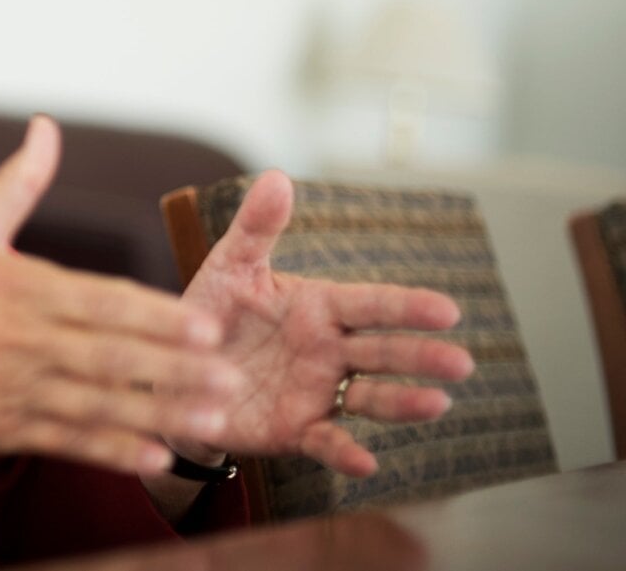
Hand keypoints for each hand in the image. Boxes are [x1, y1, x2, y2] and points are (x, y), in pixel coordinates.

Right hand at [0, 117, 242, 480]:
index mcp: (19, 286)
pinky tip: (153, 457)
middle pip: (111, 356)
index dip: (158, 317)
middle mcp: (19, 338)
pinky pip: (66, 440)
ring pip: (97, 402)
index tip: (208, 327)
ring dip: (158, 415)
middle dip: (177, 371)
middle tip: (233, 381)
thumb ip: (19, 183)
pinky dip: (110, 450)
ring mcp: (10, 387)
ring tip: (212, 425)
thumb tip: (48, 126)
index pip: (102, 301)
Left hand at [172, 170, 475, 477]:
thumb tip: (277, 176)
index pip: (371, 305)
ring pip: (370, 398)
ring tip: (437, 404)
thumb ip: (256, 228)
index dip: (407, 307)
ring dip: (403, 402)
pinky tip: (366, 463)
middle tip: (462, 362)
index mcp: (318, 308)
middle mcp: (329, 351)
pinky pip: (326, 442)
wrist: (176, 370)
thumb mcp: (229, 267)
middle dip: (421, 357)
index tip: (448, 310)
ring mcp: (318, 392)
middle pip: (383, 352)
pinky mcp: (295, 430)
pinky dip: (346, 454)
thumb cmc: (211, 313)